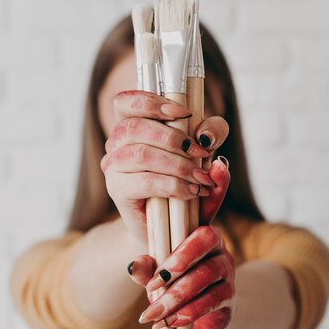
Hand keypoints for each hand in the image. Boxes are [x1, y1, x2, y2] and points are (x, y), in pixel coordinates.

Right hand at [100, 90, 213, 242]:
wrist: (174, 227)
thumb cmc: (187, 184)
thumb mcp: (208, 155)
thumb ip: (214, 135)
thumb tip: (207, 136)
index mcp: (133, 126)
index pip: (126, 102)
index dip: (151, 102)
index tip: (185, 113)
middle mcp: (117, 144)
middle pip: (136, 127)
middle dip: (174, 138)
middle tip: (202, 154)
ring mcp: (113, 167)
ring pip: (141, 154)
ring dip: (177, 164)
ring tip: (200, 178)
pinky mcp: (117, 190)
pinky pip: (145, 181)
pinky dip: (172, 185)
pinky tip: (190, 192)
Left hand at [127, 157, 235, 328]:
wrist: (199, 307)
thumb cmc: (175, 280)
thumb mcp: (158, 273)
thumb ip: (147, 268)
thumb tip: (133, 267)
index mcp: (203, 236)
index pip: (201, 235)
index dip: (180, 256)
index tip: (155, 280)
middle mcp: (221, 252)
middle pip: (204, 263)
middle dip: (174, 285)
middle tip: (150, 299)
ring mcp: (229, 274)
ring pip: (206, 282)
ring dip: (177, 301)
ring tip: (155, 317)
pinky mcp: (229, 297)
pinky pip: (212, 302)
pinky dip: (188, 314)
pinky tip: (170, 322)